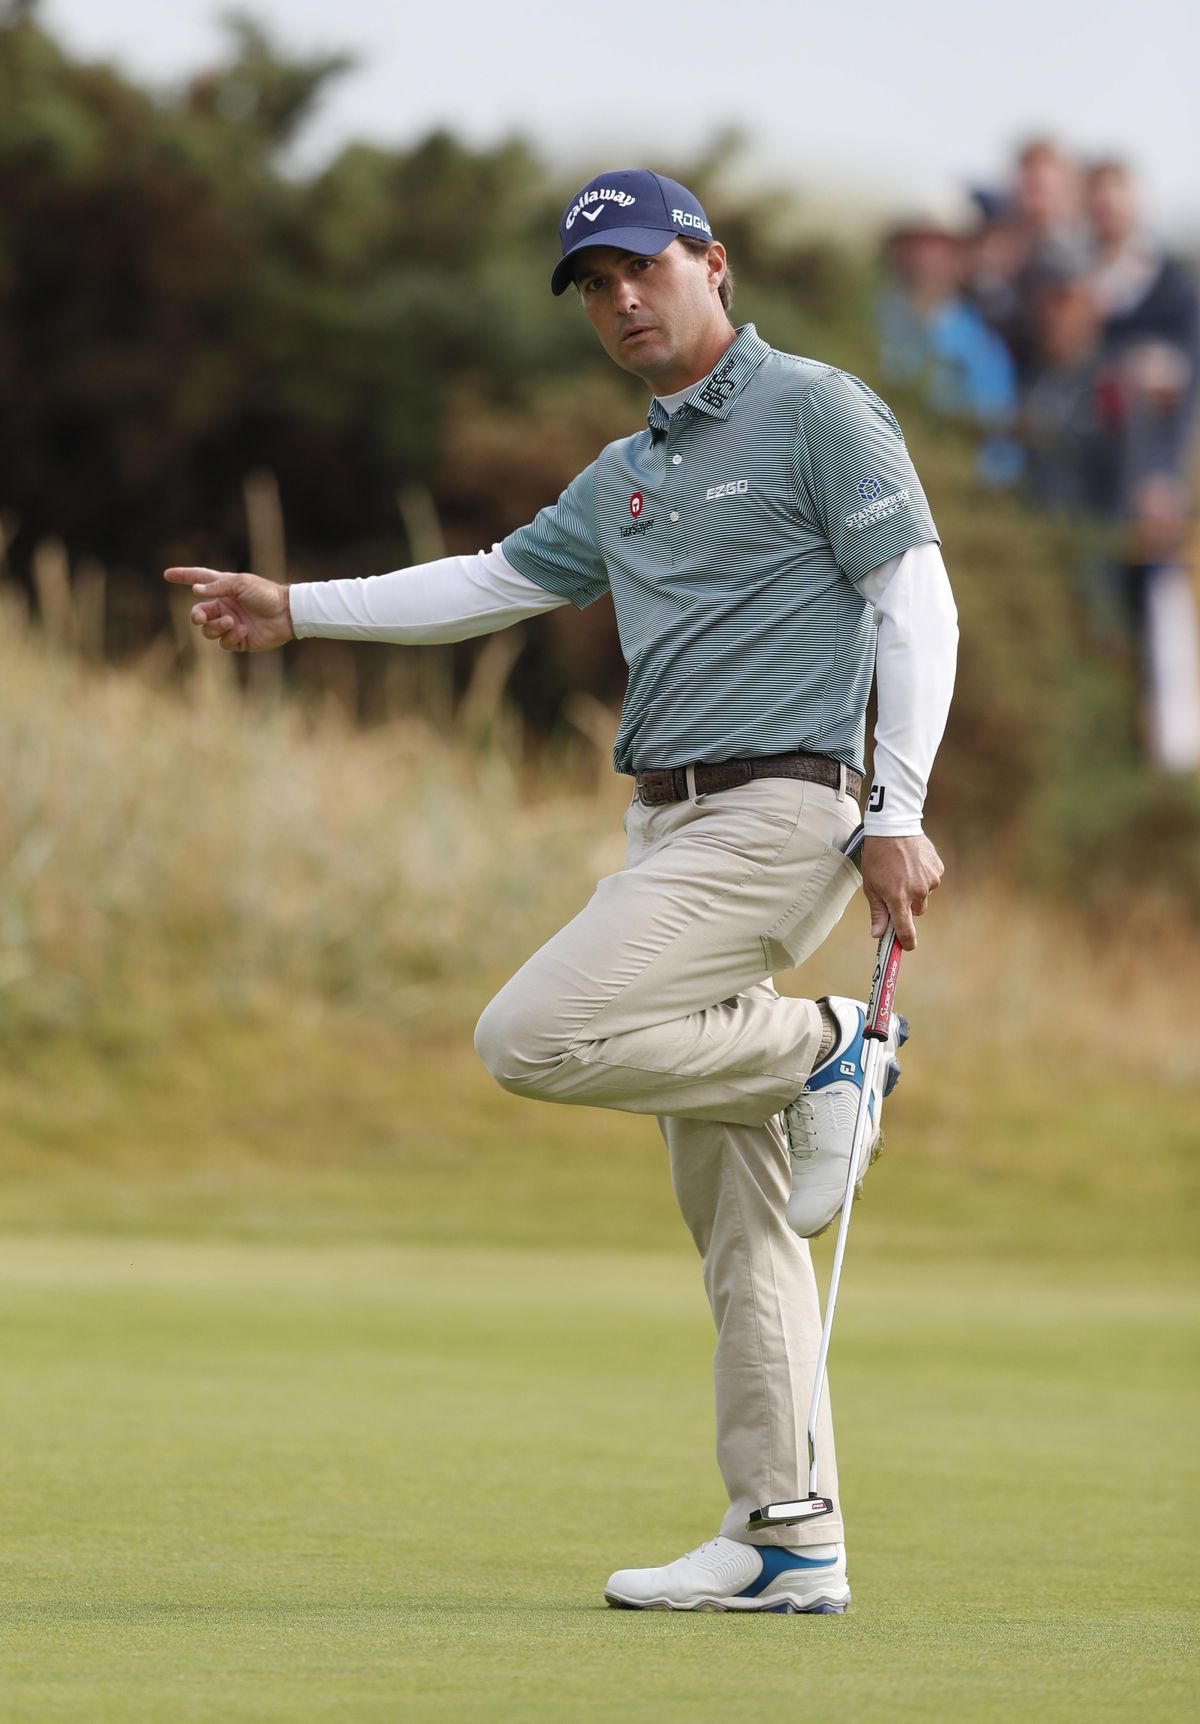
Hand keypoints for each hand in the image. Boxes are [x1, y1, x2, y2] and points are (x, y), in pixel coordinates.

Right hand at [163, 566, 294, 651]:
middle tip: (202, 616)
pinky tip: (242, 631)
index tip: (167, 574)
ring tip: (232, 622)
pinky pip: (224, 642)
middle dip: (197, 616)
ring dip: (215, 627)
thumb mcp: (241, 584)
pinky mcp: (238, 640)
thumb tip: (195, 591)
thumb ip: (217, 587)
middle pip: (198, 614)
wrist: (287, 614)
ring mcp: (230, 624)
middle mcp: (224, 607)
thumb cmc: (266, 594)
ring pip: (208, 631)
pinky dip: (229, 637)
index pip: (199, 580)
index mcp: (223, 589)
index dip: (183, 577)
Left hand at [860, 833, 943, 951]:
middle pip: (916, 911)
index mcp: (898, 899)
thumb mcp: (871, 886)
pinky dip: (923, 875)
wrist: (893, 827)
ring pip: (924, 894)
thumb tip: (877, 934)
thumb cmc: (877, 857)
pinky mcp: (938, 868)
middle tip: (895, 889)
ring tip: (903, 870)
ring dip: (916, 888)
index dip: (906, 942)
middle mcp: (917, 892)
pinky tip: (913, 862)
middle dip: (908, 905)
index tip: (907, 947)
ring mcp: (930, 880)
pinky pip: (931, 879)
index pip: (906, 930)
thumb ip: (877, 911)